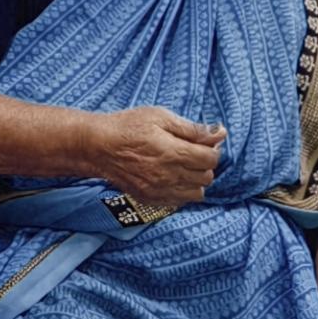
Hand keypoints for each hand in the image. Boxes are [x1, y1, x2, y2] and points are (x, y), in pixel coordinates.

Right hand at [82, 104, 227, 210]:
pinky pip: (179, 201)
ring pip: (196, 193)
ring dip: (195, 180)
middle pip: (206, 177)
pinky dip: (182, 191)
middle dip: (203, 164)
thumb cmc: (127, 126)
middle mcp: (170, 176)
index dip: (211, 149)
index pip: (211, 159)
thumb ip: (192, 128)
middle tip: (190, 152)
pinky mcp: (151, 198)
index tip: (201, 143)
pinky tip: (171, 177)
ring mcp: (160, 190)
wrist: (97, 146)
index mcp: (174, 153)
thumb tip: (220, 132)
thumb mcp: (160, 117)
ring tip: (182, 167)